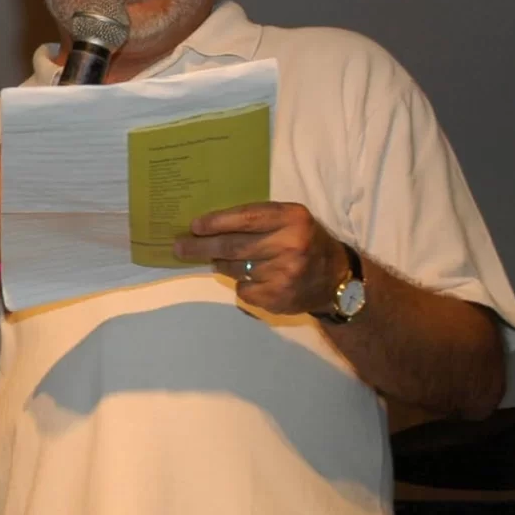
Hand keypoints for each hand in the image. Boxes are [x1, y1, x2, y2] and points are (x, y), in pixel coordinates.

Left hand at [176, 202, 349, 316]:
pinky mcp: (278, 296)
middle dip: (201, 246)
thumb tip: (206, 226)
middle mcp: (291, 244)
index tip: (194, 226)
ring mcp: (285, 273)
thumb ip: (257, 220)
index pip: (246, 218)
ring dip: (220, 264)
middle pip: (233, 246)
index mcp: (293, 218)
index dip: (216, 222)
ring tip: (218, 260)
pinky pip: (243, 289)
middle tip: (179, 247)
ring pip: (234, 269)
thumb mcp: (289, 221)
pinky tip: (253, 279)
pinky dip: (241, 284)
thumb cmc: (303, 242)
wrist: (334, 279)